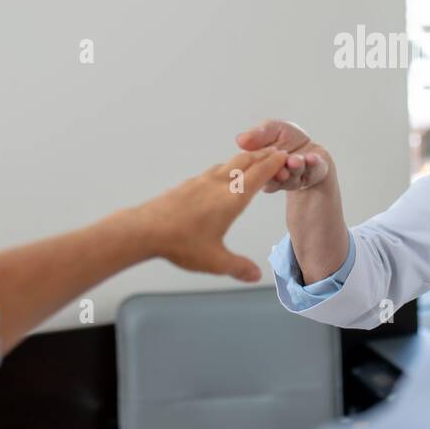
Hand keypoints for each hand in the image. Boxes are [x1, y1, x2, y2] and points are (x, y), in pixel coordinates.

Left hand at [122, 147, 287, 282]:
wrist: (145, 229)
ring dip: (244, 160)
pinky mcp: (186, 185)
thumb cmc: (182, 243)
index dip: (274, 164)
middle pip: (245, 161)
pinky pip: (212, 171)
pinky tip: (221, 177)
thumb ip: (238, 267)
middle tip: (274, 153)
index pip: (260, 174)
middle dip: (262, 156)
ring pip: (228, 163)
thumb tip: (255, 275)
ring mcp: (200, 181)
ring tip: (252, 161)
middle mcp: (218, 184)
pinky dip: (225, 168)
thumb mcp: (215, 260)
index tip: (284, 156)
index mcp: (232, 198)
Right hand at [235, 119, 332, 191]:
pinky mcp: (312, 174)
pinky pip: (312, 170)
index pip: (254, 169)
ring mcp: (295, 177)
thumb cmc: (286, 138)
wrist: (309, 148)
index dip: (255, 164)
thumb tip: (240, 139)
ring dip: (295, 168)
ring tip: (295, 161)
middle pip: (273, 178)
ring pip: (293, 176)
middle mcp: (276, 176)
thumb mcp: (271, 130)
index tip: (256, 157)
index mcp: (260, 167)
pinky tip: (312, 158)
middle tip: (280, 171)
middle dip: (277, 173)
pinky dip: (312, 164)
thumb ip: (257, 134)